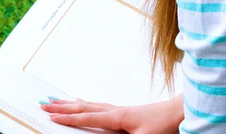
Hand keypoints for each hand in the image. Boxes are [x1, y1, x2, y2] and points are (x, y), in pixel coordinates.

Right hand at [40, 95, 182, 133]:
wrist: (180, 111)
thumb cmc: (165, 125)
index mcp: (118, 117)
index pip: (87, 117)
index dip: (68, 117)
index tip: (50, 115)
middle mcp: (116, 110)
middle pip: (84, 106)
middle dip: (63, 107)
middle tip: (45, 103)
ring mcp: (121, 109)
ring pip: (90, 104)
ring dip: (72, 103)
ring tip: (58, 100)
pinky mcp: (126, 112)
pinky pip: (100, 105)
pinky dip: (87, 103)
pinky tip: (85, 101)